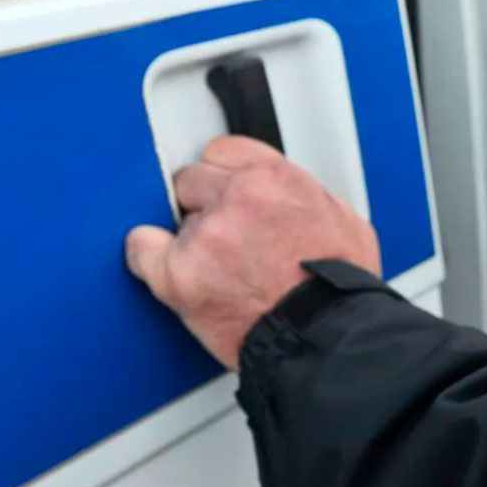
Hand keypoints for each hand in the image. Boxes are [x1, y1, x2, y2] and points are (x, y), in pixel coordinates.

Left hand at [126, 136, 380, 369]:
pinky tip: (168, 270)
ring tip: (220, 271)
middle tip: (225, 235)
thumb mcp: (345, 221)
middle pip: (192, 179)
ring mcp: (207, 234)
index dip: (225, 176)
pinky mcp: (180, 273)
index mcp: (278, 179)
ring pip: (175, 220)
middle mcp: (239, 197)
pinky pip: (142, 251)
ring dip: (192, 240)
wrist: (328, 336)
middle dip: (204, 203)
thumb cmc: (342, 288)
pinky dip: (150, 260)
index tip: (226, 192)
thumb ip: (307, 197)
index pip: (224, 151)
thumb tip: (291, 197)